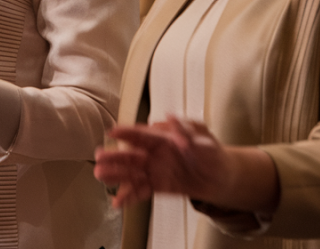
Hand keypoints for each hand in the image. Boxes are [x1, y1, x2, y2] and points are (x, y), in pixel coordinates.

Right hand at [95, 117, 278, 213]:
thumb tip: (170, 118)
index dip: (127, 133)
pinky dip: (129, 196)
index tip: (112, 131)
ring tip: (100, 176)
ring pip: (131, 173)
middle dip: (115, 156)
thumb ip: (185, 130)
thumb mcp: (202, 137)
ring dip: (116, 175)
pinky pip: (140, 191)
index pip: (141, 135)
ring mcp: (154, 170)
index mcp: (162, 138)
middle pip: (131, 154)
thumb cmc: (211, 152)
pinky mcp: (157, 185)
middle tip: (99, 157)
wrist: (220, 176)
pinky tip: (117, 201)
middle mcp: (154, 154)